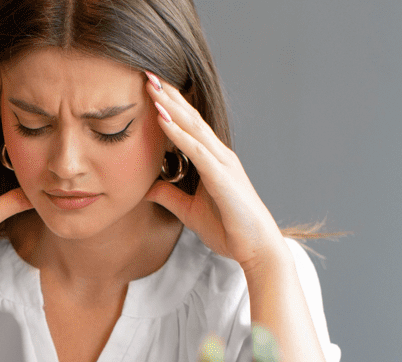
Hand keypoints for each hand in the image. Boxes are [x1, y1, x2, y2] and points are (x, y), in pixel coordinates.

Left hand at [142, 72, 284, 269]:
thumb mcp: (189, 211)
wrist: (256, 248)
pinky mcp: (222, 177)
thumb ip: (169, 196)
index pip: (188, 126)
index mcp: (212, 161)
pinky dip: (178, 134)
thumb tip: (145, 188)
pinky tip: (162, 120)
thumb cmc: (229, 229)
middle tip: (146, 73)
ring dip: (170, 106)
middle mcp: (219, 155)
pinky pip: (197, 150)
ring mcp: (222, 164)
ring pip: (193, 127)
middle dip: (168, 95)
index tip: (148, 88)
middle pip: (190, 118)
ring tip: (151, 86)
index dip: (169, 106)